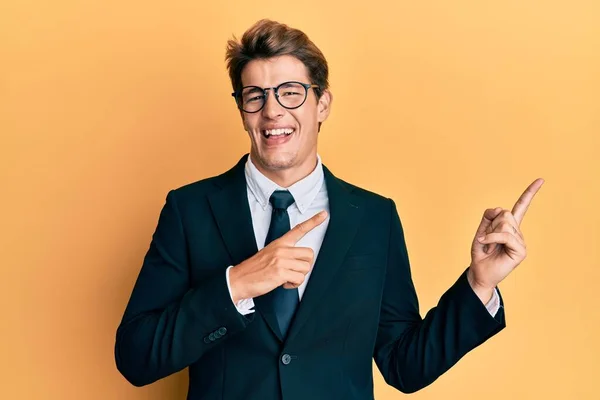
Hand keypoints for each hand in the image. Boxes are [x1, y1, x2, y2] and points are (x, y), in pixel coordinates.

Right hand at [229, 210, 327, 302]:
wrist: (238, 280)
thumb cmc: (254, 270)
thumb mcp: (268, 254)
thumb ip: (284, 254)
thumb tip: (298, 261)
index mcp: (279, 243)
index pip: (298, 229)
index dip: (313, 221)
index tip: (324, 214)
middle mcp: (281, 249)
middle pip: (309, 254)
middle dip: (305, 265)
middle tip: (293, 271)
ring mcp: (281, 260)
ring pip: (306, 268)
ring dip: (298, 277)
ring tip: (286, 278)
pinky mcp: (280, 272)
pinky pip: (299, 279)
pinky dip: (294, 284)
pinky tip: (284, 284)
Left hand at [468, 178, 544, 300]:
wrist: (479, 272)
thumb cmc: (481, 252)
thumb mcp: (481, 230)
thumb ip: (488, 217)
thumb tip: (499, 208)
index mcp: (509, 226)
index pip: (521, 206)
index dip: (529, 193)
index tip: (541, 180)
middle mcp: (517, 232)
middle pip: (504, 214)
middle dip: (490, 224)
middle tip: (486, 239)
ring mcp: (520, 241)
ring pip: (504, 224)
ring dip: (490, 233)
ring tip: (488, 246)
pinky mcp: (521, 250)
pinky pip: (504, 235)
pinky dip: (491, 238)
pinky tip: (486, 245)